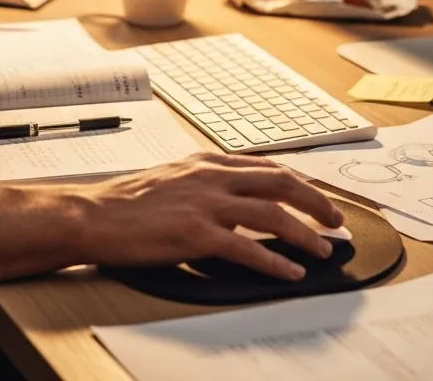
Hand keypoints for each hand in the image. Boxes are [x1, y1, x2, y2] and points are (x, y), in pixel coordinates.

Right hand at [70, 152, 343, 279]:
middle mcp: (212, 176)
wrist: (96, 214)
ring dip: (304, 233)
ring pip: (271, 213)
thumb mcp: (175, 175)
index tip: (318, 196)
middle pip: (279, 182)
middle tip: (336, 220)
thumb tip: (236, 190)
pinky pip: (246, 247)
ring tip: (323, 249)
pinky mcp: (195, 233)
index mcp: (207, 161)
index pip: (267, 166)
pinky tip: (290, 270)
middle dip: (315, 201)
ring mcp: (205, 204)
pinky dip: (275, 260)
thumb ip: (206, 179)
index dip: (300, 182)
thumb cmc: (130, 200)